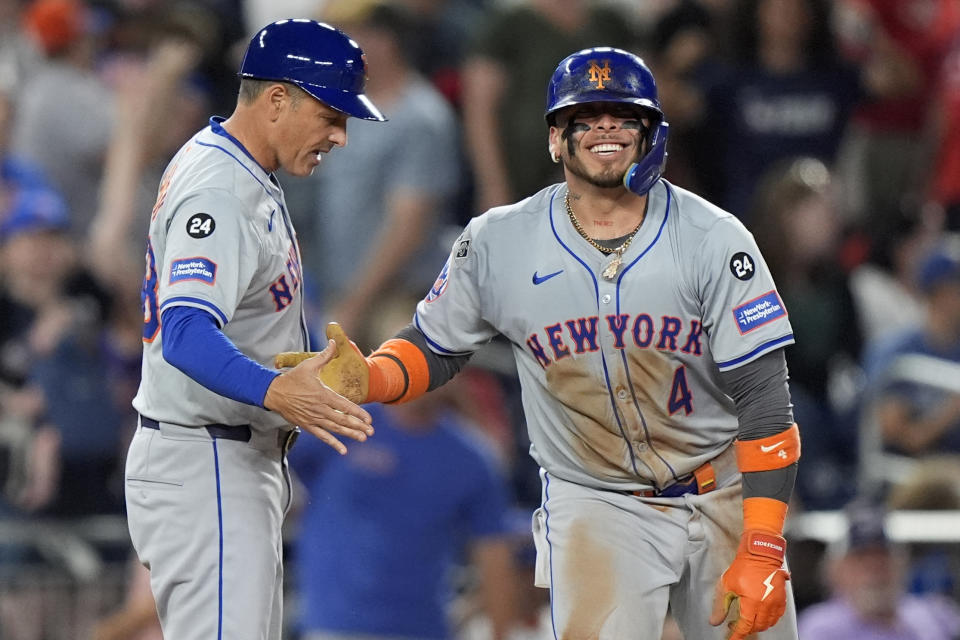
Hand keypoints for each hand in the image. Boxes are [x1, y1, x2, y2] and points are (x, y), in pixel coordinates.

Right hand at [264, 338, 372, 453]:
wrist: (273, 392)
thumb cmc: (292, 378)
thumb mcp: (309, 365)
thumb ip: (324, 355)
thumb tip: (334, 342)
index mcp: (322, 394)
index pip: (344, 406)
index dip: (358, 413)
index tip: (369, 419)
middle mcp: (319, 409)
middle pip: (342, 420)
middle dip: (358, 426)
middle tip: (370, 432)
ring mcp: (313, 419)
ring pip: (334, 429)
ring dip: (349, 434)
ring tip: (362, 438)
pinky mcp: (307, 425)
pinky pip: (322, 436)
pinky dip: (333, 443)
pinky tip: (343, 450)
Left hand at [709, 531, 789, 639]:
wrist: (760, 553)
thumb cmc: (743, 567)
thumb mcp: (727, 585)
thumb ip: (721, 606)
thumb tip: (715, 621)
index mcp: (752, 603)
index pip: (744, 627)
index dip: (737, 636)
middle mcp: (766, 605)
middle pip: (757, 627)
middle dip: (746, 629)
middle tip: (735, 624)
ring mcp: (776, 602)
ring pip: (768, 623)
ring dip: (757, 625)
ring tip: (748, 619)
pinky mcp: (782, 598)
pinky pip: (777, 616)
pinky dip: (769, 619)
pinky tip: (761, 614)